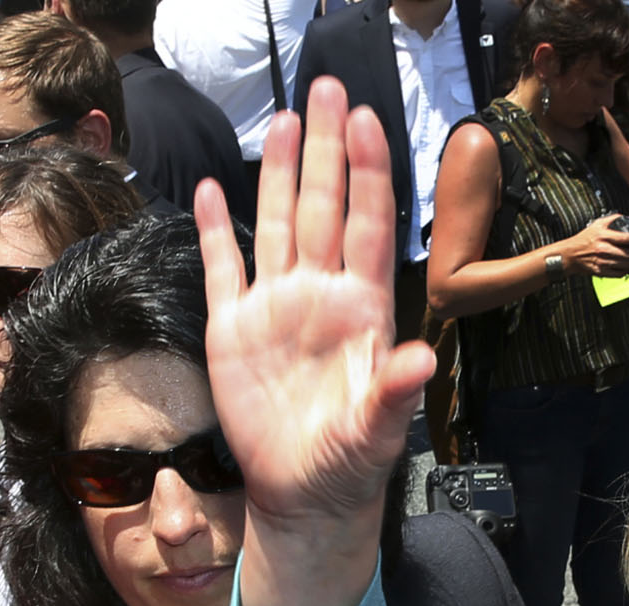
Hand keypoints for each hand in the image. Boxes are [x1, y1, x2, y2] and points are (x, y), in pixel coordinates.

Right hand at [197, 76, 433, 531]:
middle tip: (328, 88)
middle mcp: (320, 295)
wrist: (303, 495)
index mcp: (361, 309)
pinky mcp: (234, 330)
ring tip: (284, 120)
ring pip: (277, 224)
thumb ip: (395, 394)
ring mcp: (276, 308)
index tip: (367, 121)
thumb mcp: (377, 432)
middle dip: (326, 149)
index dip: (368, 174)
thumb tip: (418, 361)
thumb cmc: (350, 463)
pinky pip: (224, 268)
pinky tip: (210, 191)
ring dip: (277, 173)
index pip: (368, 226)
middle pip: (323, 207)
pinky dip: (216, 231)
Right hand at [553, 212, 628, 278]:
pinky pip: (618, 273)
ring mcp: (602, 262)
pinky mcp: (600, 271)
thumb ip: (612, 219)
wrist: (570, 254)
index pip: (625, 238)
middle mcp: (603, 249)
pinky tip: (626, 267)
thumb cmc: (583, 239)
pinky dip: (625, 271)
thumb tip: (627, 218)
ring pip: (625, 264)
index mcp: (603, 236)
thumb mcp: (596, 224)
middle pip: (628, 253)